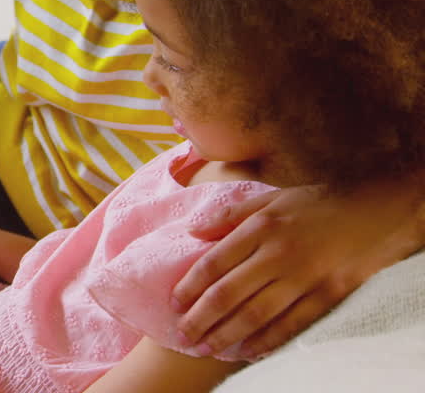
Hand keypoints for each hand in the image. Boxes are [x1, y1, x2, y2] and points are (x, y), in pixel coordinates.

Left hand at [172, 183, 424, 357]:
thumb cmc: (317, 203)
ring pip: (256, 313)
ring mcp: (304, 277)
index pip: (214, 263)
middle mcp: (278, 254)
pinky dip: (269, 340)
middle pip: (229, 293)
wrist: (376, 209)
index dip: (190, 286)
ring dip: (228, 334)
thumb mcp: (270, 199)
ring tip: (207, 347)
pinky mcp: (328, 294)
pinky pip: (293, 324)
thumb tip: (192, 231)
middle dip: (201, 318)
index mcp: (261, 227)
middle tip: (182, 335)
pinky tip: (250, 351)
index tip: (174, 303)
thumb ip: (229, 216)